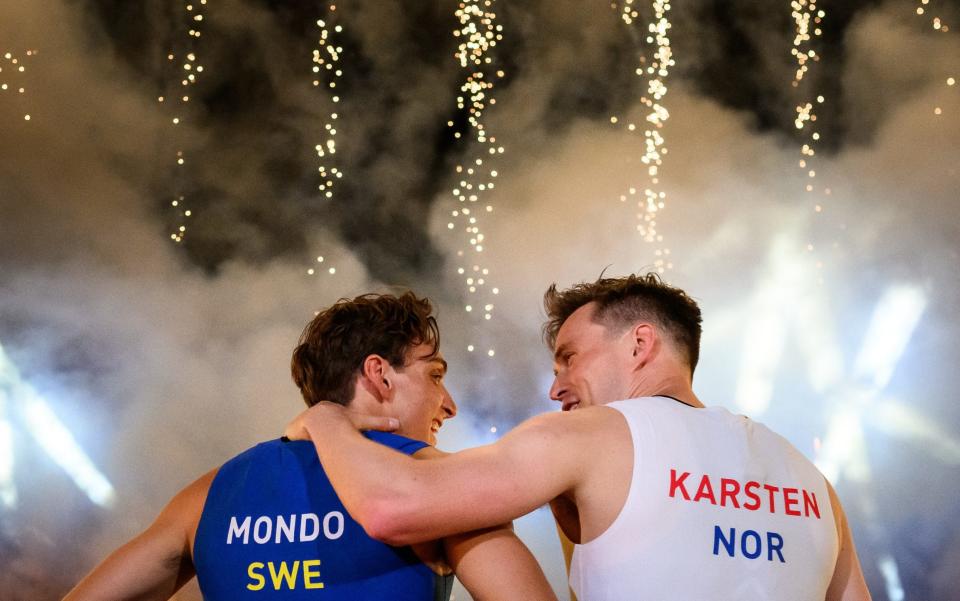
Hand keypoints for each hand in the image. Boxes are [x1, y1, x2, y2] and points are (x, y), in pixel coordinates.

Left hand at [284, 401, 399, 440]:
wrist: (325, 421)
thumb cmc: (344, 421)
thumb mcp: (364, 421)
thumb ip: (380, 423)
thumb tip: (398, 424)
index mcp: (330, 409)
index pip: (331, 419)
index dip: (333, 428)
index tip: (335, 436)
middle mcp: (315, 413)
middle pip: (315, 425)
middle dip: (317, 433)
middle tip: (320, 444)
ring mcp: (303, 420)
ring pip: (303, 431)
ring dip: (305, 439)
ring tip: (308, 450)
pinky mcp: (292, 429)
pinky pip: (293, 436)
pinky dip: (295, 442)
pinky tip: (295, 449)